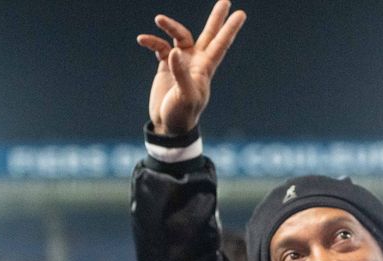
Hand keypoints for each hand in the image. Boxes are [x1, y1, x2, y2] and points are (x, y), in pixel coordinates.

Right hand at [137, 0, 245, 134]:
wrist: (168, 126)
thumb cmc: (182, 114)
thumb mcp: (184, 96)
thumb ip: (180, 73)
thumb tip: (173, 52)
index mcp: (205, 68)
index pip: (220, 44)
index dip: (230, 29)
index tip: (240, 13)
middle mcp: (196, 61)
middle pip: (208, 34)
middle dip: (216, 18)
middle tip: (226, 0)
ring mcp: (181, 62)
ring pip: (179, 36)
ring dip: (170, 27)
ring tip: (158, 19)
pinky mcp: (166, 66)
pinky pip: (160, 47)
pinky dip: (152, 41)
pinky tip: (142, 40)